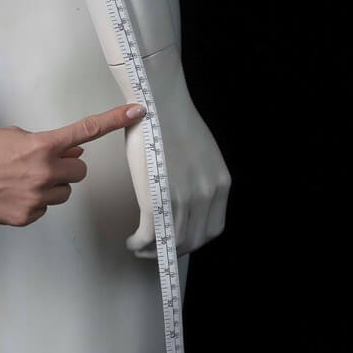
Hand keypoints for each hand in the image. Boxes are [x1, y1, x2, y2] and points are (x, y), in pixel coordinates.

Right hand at [0, 99, 144, 223]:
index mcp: (42, 146)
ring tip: (22, 179)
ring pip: (63, 192)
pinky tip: (12, 194)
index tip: (135, 112)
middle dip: (68, 167)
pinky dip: (34, 202)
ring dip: (52, 185)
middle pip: (80, 171)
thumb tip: (72, 152)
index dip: (114, 121)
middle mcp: (44, 172)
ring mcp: (36, 198)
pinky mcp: (26, 217)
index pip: (86, 132)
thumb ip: (47, 144)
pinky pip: (44, 208)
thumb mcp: (15, 135)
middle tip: (46, 163)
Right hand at [119, 45, 230, 257]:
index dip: (195, 239)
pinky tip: (132, 241)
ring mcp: (183, 200)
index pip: (213, 228)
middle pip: (194, 240)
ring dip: (153, 250)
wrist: (157, 102)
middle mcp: (207, 195)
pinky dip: (139, 243)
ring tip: (140, 245)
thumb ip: (199, 178)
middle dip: (174, 250)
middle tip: (157, 248)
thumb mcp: (201, 154)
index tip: (180, 240)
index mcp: (220, 183)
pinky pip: (149, 235)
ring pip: (172, 242)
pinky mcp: (157, 200)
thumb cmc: (171, 120)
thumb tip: (186, 195)